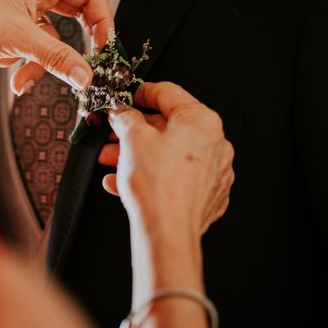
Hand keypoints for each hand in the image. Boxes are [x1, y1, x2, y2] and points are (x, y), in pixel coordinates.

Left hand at [0, 0, 112, 92]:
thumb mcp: (20, 40)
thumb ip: (58, 58)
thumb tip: (87, 76)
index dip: (103, 21)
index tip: (106, 49)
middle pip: (76, 17)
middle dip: (77, 46)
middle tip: (89, 64)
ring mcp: (24, 11)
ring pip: (54, 40)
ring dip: (44, 64)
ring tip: (25, 79)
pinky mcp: (13, 30)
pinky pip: (36, 50)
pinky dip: (29, 67)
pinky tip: (14, 79)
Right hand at [103, 82, 234, 236]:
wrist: (168, 235)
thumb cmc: (158, 189)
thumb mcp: (132, 139)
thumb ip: (126, 117)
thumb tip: (122, 112)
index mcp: (202, 121)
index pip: (168, 93)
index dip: (141, 93)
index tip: (127, 98)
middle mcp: (215, 143)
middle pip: (168, 126)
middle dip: (135, 131)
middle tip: (114, 133)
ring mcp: (214, 170)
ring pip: (169, 152)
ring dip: (138, 154)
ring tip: (112, 160)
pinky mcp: (207, 193)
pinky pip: (176, 175)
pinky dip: (152, 174)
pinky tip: (124, 182)